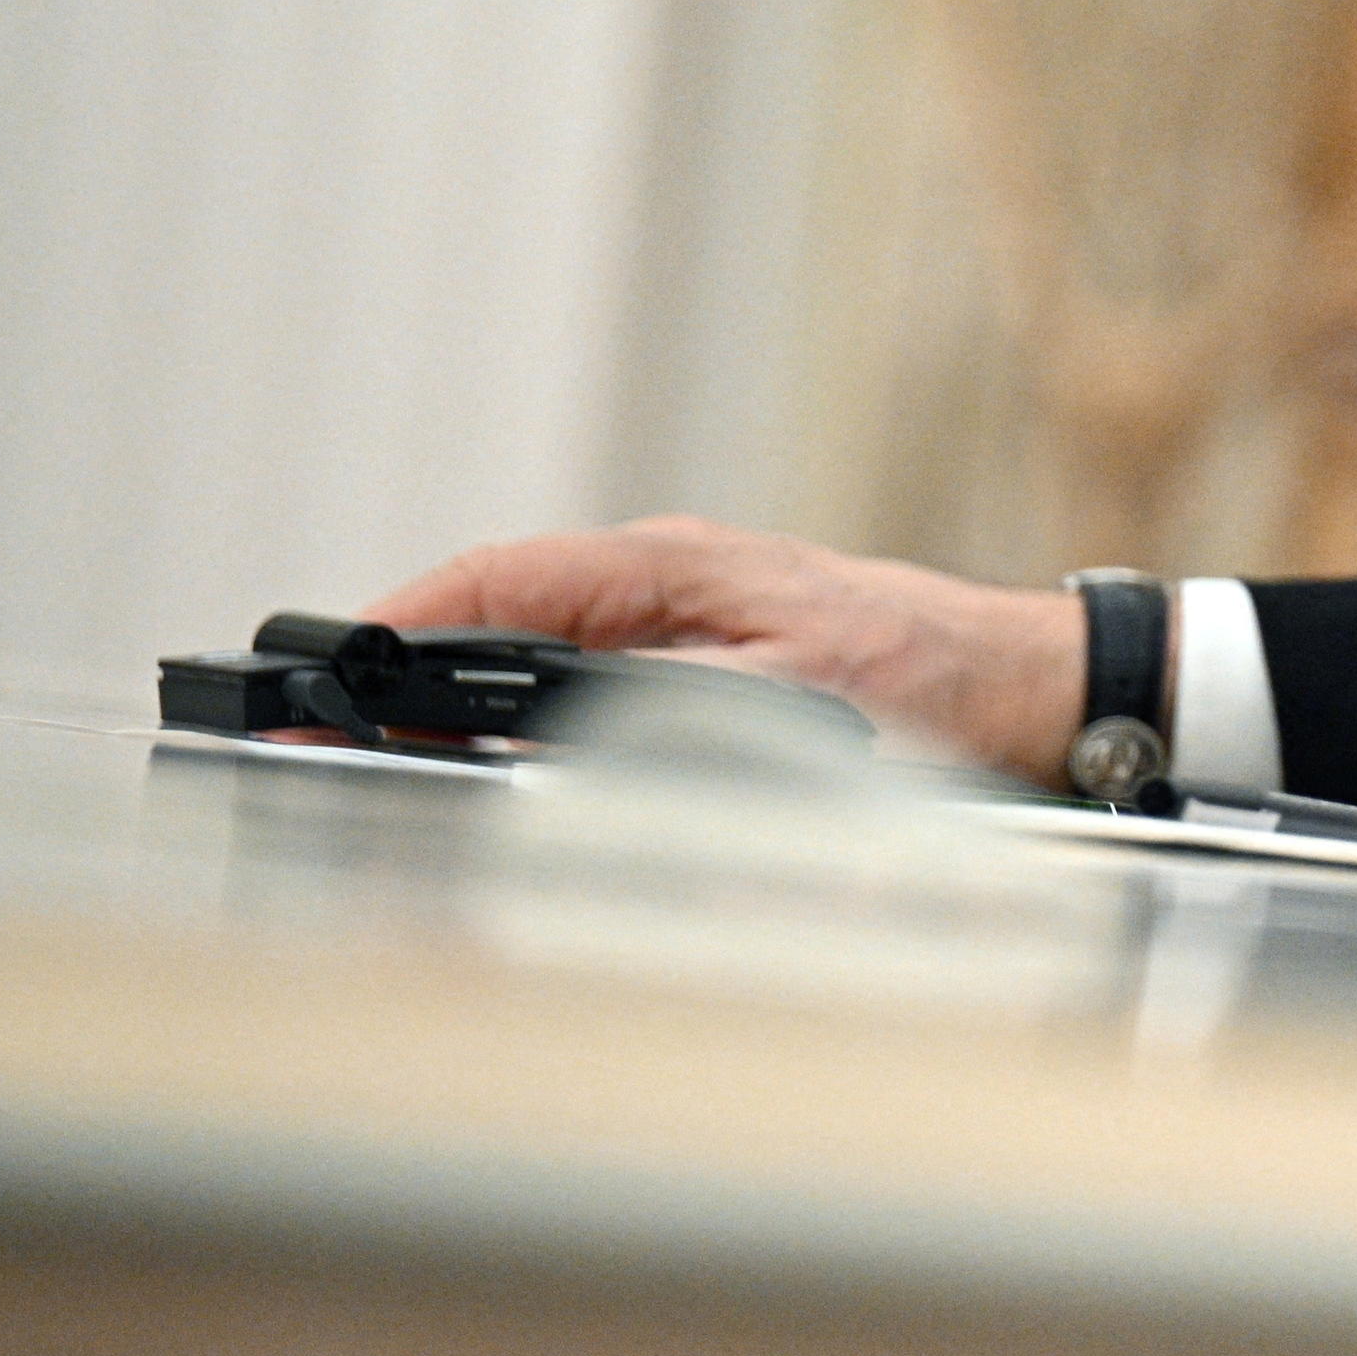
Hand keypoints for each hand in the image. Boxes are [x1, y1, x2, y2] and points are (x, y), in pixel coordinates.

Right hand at [359, 519, 1087, 784]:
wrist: (1026, 686)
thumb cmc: (933, 677)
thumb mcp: (798, 695)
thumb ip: (675, 709)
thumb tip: (565, 733)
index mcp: (674, 568)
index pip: (500, 579)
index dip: (404, 625)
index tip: (336, 674)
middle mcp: (664, 586)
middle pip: (498, 624)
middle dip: (411, 687)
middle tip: (329, 750)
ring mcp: (678, 627)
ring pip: (536, 668)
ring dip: (467, 721)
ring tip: (391, 775)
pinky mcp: (701, 673)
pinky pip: (587, 702)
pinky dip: (534, 741)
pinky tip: (506, 787)